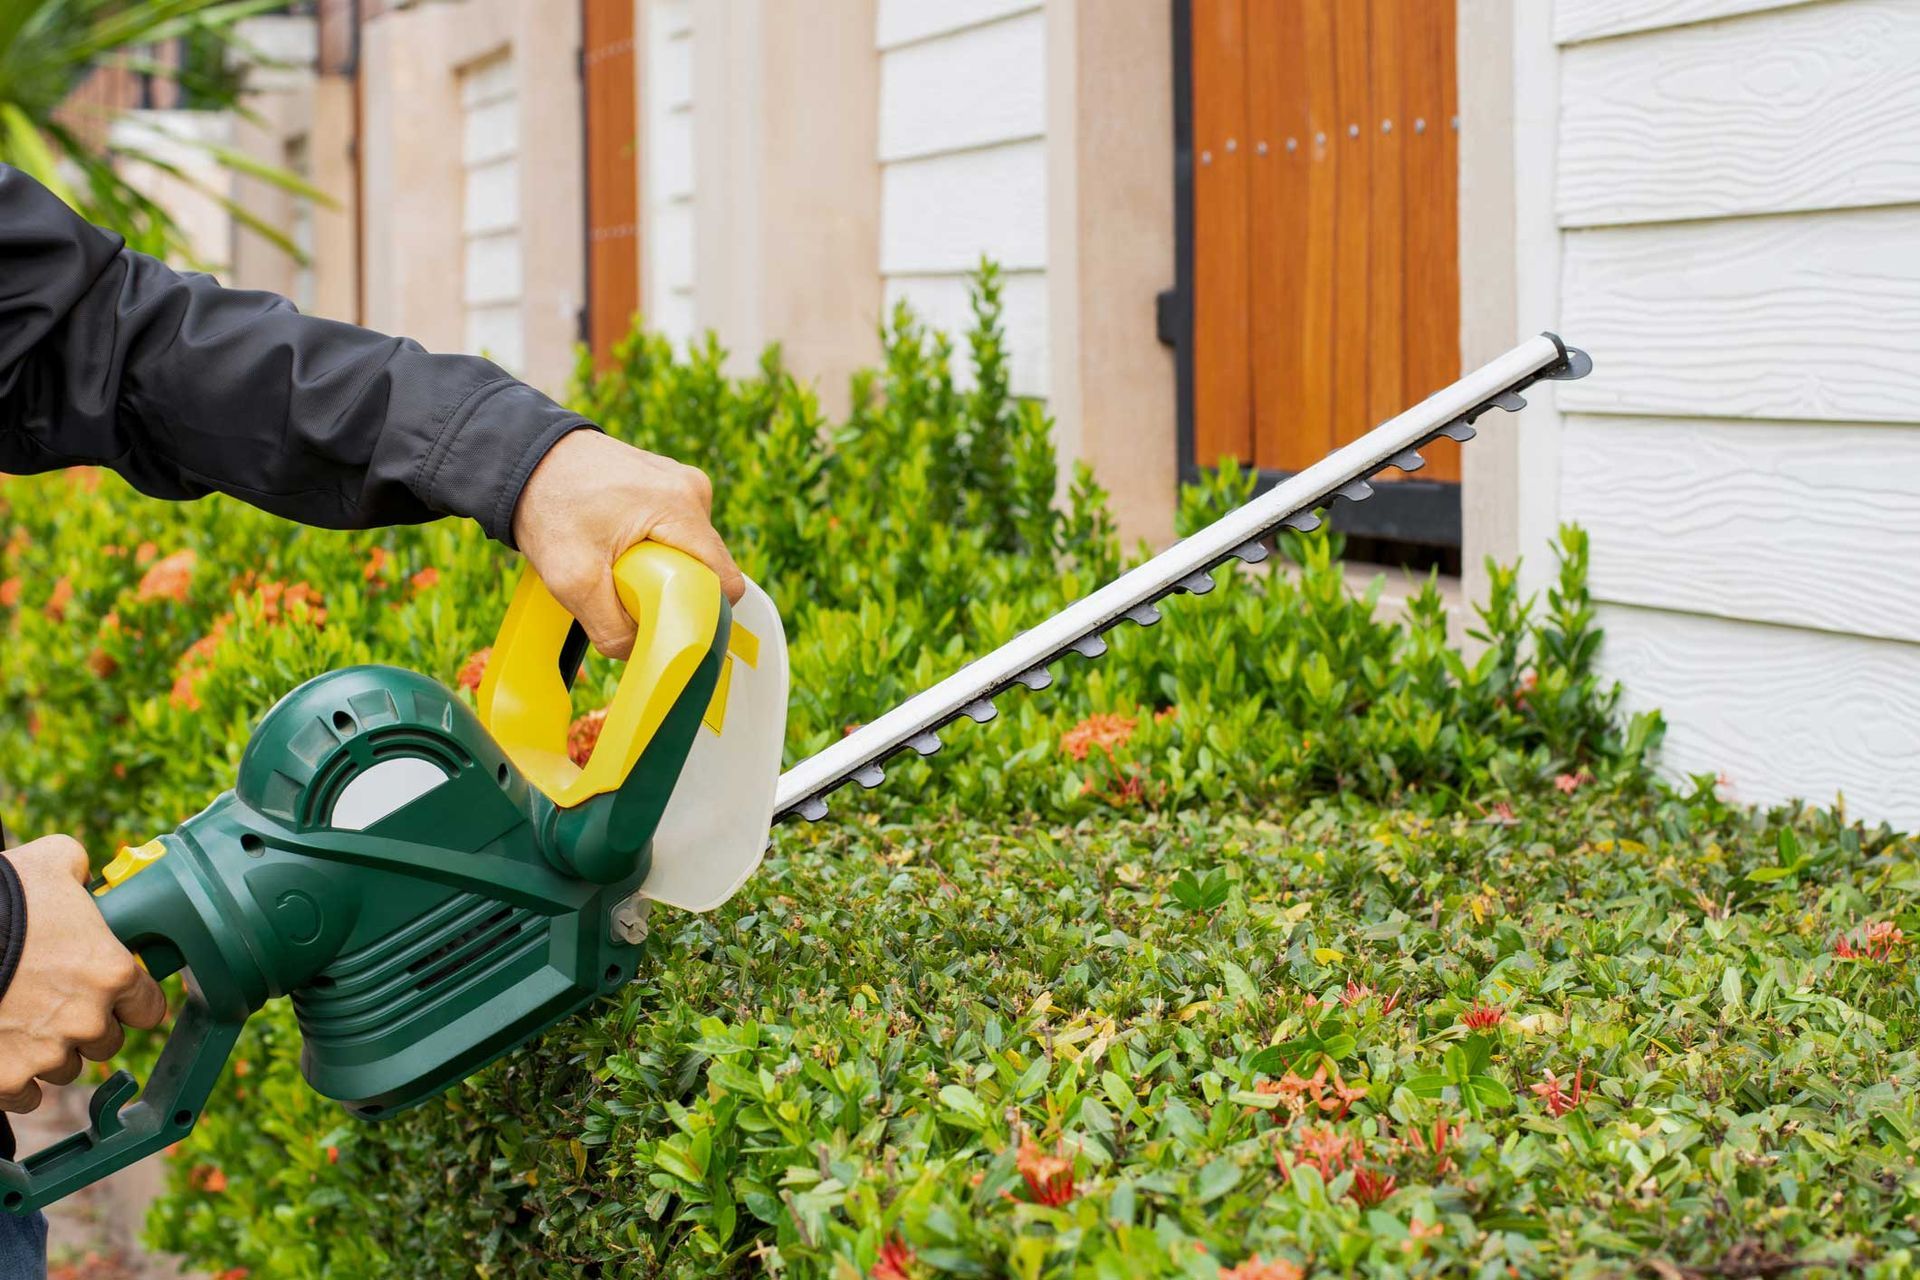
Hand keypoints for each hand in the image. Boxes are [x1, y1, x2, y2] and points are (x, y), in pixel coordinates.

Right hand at [0, 837, 168, 1112]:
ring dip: (52, 1050)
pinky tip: (4, 1050)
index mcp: (112, 973)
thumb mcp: (52, 862)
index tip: (113, 994)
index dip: (131, 1000)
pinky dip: (16, 1078)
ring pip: (65, 1068)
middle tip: (57, 1001)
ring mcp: (46, 1054)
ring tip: (23, 1019)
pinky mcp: (5, 1080)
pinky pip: (25, 1094)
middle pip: (107, 1041)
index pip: (149, 1008)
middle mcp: (88, 1020)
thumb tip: (84, 873)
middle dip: (88, 1025)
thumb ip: (82, 872)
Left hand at [512, 431, 745, 659]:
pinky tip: (614, 542)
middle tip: (627, 589)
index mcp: (683, 507)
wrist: (521, 458)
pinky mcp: (665, 482)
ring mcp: (680, 481)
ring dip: (659, 568)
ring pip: (689, 550)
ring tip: (614, 561)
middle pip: (707, 566)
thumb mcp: (571, 580)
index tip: (667, 621)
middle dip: (673, 589)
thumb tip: (639, 651)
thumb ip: (611, 628)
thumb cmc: (547, 507)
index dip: (702, 611)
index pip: (726, 581)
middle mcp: (692, 489)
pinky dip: (650, 547)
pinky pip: (673, 530)